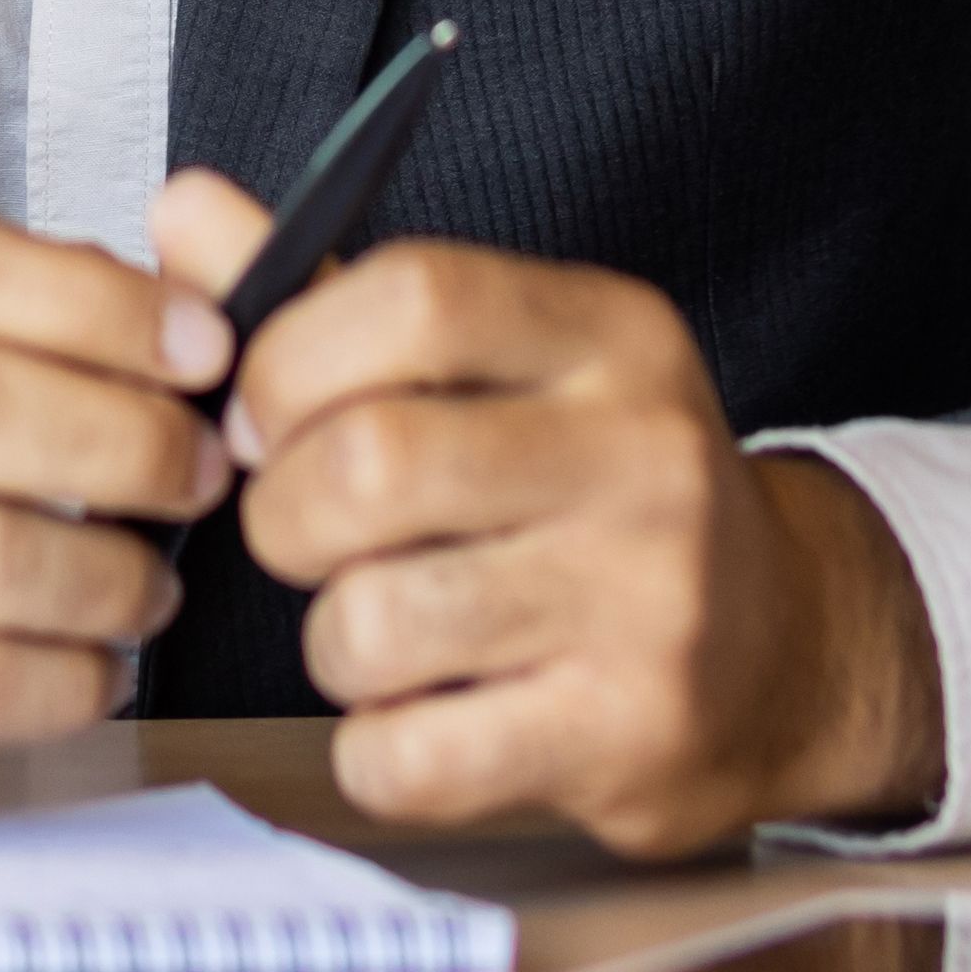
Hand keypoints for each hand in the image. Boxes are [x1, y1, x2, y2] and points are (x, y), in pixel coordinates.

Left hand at [157, 169, 940, 857]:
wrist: (786, 652)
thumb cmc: (602, 491)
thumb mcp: (504, 363)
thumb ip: (336, 295)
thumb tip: (184, 215)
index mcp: (611, 336)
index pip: (414, 297)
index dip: (289, 357)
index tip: (262, 411)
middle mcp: (644, 458)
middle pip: (371, 464)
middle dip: (282, 512)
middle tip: (304, 530)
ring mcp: (646, 607)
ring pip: (371, 622)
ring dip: (332, 639)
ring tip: (382, 624)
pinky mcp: (623, 740)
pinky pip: (406, 756)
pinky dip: (378, 747)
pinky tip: (431, 711)